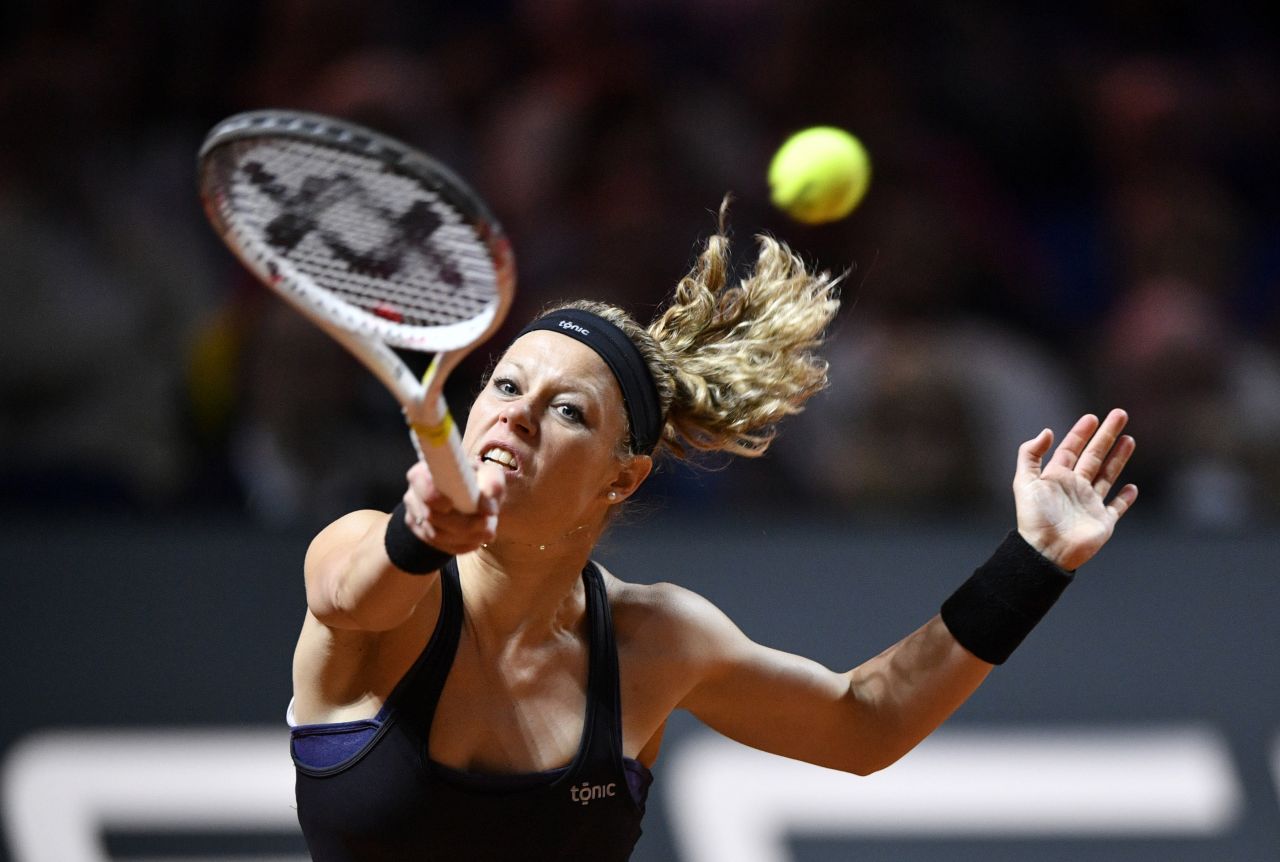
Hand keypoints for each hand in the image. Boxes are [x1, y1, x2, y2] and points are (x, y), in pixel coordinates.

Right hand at [400, 461, 506, 554]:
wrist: (472, 496)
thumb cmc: (479, 481)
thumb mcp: (490, 476)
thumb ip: (491, 485)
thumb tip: (488, 508)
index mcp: (426, 471)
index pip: (420, 484)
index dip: (436, 498)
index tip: (454, 505)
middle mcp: (414, 493)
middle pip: (431, 515)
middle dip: (463, 524)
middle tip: (488, 524)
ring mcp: (415, 515)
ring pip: (437, 535)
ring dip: (466, 536)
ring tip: (488, 531)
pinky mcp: (422, 534)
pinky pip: (441, 545)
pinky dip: (462, 545)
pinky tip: (477, 539)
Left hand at [1013, 409, 1137, 570]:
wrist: (1046, 551)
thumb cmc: (1034, 518)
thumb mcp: (1024, 482)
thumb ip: (1030, 455)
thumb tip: (1047, 431)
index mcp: (1057, 477)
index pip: (1072, 449)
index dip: (1081, 433)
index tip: (1092, 417)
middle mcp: (1075, 487)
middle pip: (1094, 456)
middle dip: (1107, 435)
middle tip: (1120, 414)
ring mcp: (1090, 504)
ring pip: (1108, 476)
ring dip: (1119, 458)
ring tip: (1129, 439)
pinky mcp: (1103, 522)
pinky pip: (1117, 507)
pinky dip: (1125, 498)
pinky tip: (1132, 487)